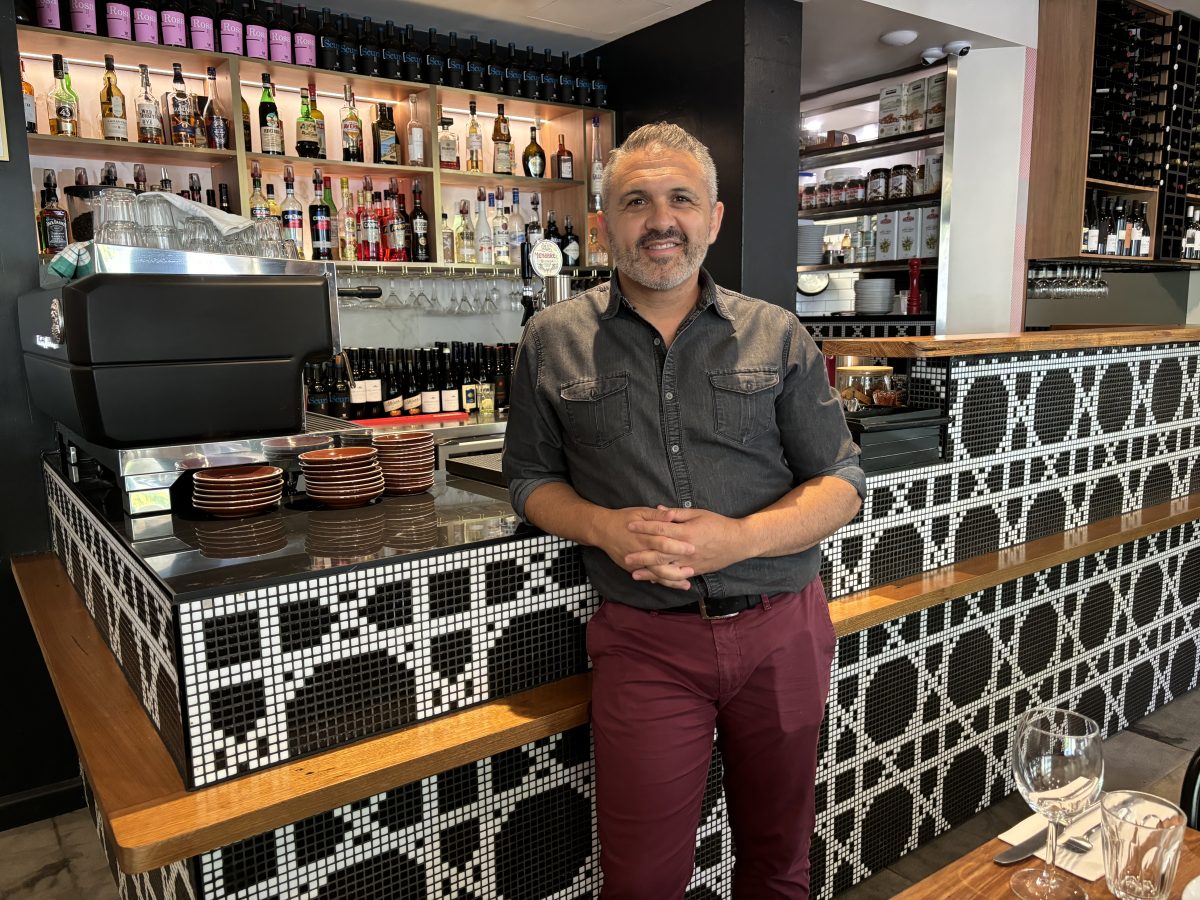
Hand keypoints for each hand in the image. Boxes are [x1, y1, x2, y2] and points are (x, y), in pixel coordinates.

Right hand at [591, 507, 696, 589]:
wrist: (602, 530)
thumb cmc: (624, 519)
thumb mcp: (640, 512)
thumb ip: (657, 515)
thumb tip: (672, 514)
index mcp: (644, 535)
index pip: (662, 542)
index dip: (677, 546)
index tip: (692, 548)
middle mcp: (640, 550)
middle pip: (660, 562)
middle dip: (677, 567)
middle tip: (693, 570)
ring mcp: (636, 562)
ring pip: (655, 574)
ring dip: (671, 580)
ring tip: (686, 583)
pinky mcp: (632, 569)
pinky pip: (648, 577)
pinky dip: (661, 582)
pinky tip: (673, 585)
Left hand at [625, 506, 747, 579]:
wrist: (738, 542)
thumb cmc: (718, 524)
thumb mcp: (698, 513)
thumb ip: (677, 513)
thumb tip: (658, 510)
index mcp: (685, 532)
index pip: (659, 529)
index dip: (643, 527)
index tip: (629, 525)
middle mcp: (686, 549)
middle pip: (659, 553)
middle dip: (640, 555)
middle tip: (625, 557)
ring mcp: (690, 562)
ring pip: (666, 569)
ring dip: (649, 572)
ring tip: (633, 574)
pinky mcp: (695, 570)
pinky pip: (676, 576)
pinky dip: (664, 579)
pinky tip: (653, 580)